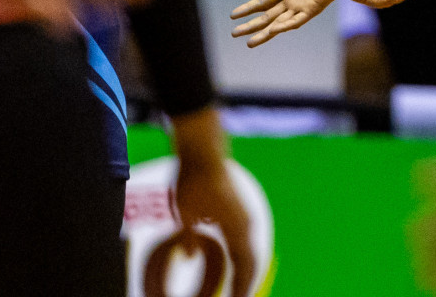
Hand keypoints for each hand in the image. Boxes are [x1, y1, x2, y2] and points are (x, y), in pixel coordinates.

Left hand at [171, 108, 255, 296]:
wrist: (204, 153)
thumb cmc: (192, 181)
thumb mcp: (183, 213)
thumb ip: (187, 239)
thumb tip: (189, 258)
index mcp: (235, 227)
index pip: (244, 266)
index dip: (242, 288)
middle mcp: (245, 224)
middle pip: (251, 262)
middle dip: (245, 284)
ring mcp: (245, 217)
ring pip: (250, 252)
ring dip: (245, 271)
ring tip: (236, 288)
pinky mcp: (240, 212)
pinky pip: (245, 242)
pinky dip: (242, 258)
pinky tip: (234, 264)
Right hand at [230, 0, 435, 46]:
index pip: (263, 2)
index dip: (249, 8)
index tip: (233, 15)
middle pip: (268, 16)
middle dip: (251, 25)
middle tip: (234, 34)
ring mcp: (303, 4)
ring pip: (279, 22)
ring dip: (265, 32)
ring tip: (249, 42)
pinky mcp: (314, 7)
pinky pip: (298, 19)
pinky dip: (286, 25)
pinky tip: (273, 31)